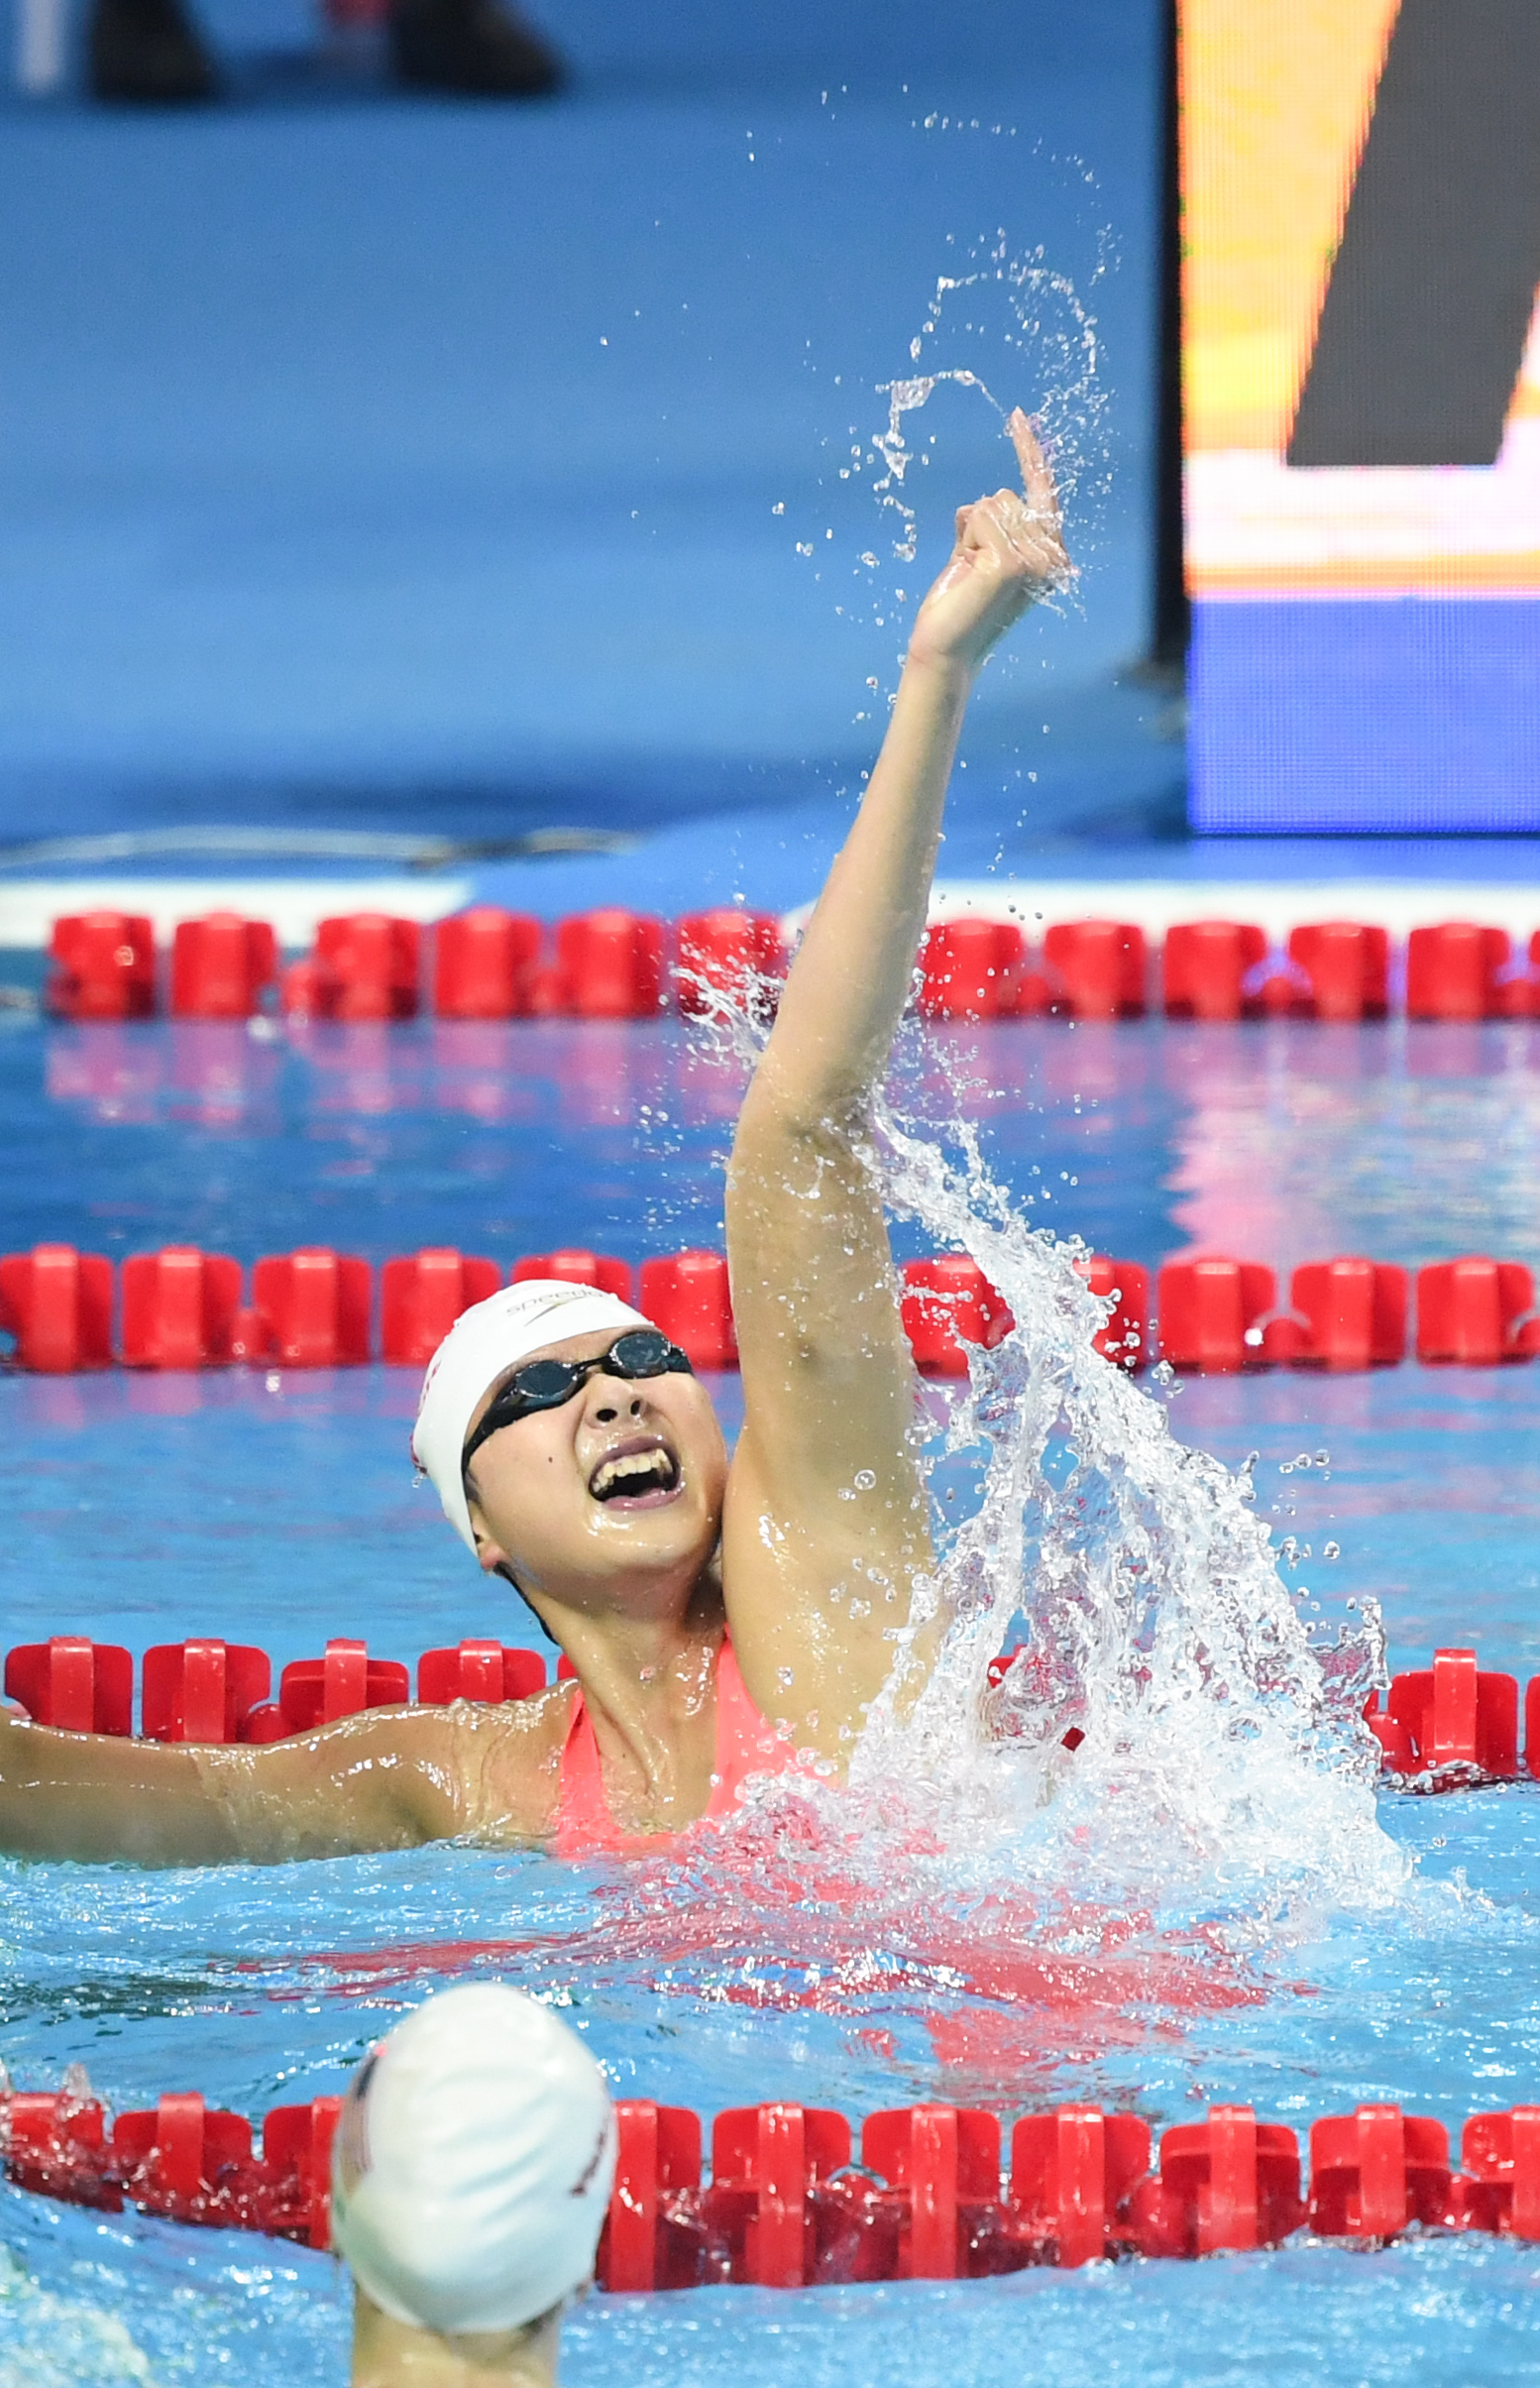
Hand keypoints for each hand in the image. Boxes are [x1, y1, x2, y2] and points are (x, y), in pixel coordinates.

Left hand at [905, 409, 1071, 674]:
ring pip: (994, 503)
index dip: (1028, 452)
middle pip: (1009, 495)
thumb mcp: (978, 554)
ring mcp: (1037, 560)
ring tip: (971, 572)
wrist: (946, 647)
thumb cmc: (960, 603)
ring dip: (971, 534)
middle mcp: (1054, 557)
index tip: (1016, 415)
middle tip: (974, 567)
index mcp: (1052, 556)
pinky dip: (965, 538)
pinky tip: (968, 570)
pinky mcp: (1013, 563)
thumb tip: (986, 500)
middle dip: (981, 523)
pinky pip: (980, 515)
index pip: (1042, 493)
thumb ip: (990, 526)